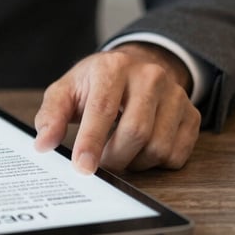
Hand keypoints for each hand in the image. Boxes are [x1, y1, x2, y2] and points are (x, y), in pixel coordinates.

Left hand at [34, 42, 200, 173]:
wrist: (134, 67)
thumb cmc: (94, 84)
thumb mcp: (66, 91)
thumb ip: (51, 116)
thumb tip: (43, 144)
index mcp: (113, 67)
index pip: (103, 109)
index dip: (91, 142)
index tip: (82, 167)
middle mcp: (149, 76)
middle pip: (135, 132)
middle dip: (113, 157)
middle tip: (98, 162)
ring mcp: (175, 94)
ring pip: (158, 147)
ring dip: (133, 162)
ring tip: (117, 152)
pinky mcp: (192, 113)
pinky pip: (177, 154)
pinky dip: (155, 163)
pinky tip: (140, 150)